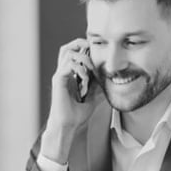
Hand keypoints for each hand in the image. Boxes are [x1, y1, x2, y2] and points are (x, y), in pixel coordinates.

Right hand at [42, 39, 103, 163]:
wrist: (68, 126)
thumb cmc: (77, 115)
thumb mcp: (94, 97)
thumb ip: (99, 87)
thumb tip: (112, 79)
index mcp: (70, 75)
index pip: (74, 53)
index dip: (85, 49)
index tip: (98, 55)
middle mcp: (63, 73)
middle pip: (67, 48)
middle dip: (80, 44)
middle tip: (92, 51)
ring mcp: (60, 76)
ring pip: (67, 52)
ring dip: (82, 57)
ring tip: (90, 69)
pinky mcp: (58, 81)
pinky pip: (67, 65)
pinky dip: (78, 67)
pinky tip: (84, 77)